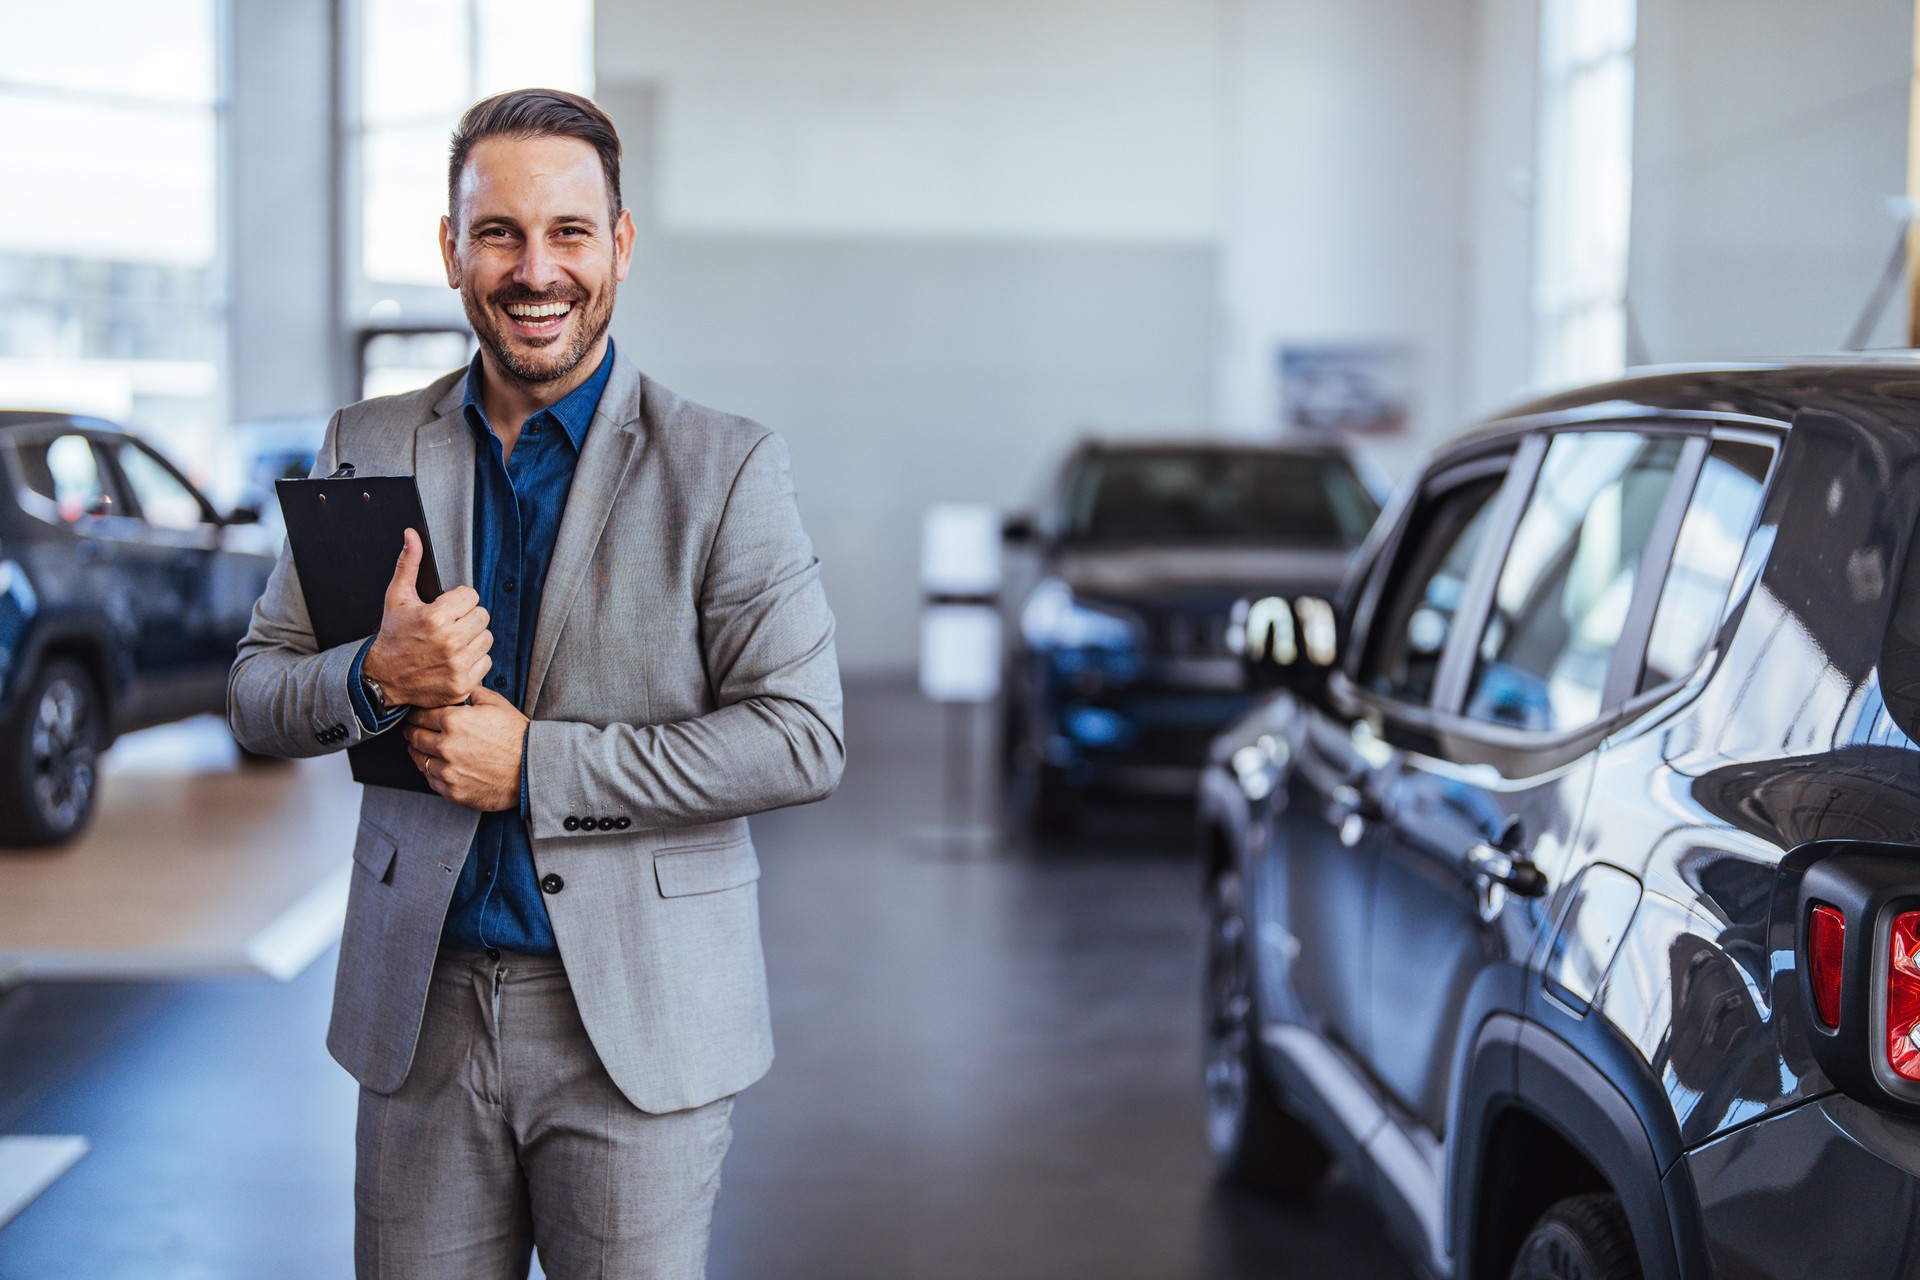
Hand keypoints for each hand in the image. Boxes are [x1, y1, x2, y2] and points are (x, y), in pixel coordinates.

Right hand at [363, 528, 491, 707]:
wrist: (382, 678)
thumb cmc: (393, 636)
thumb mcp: (397, 597)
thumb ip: (408, 564)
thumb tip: (412, 535)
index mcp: (435, 617)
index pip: (472, 596)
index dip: (459, 600)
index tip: (446, 608)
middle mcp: (449, 641)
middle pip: (483, 616)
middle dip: (467, 618)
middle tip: (449, 625)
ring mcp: (457, 665)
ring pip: (487, 639)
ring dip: (473, 639)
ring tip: (452, 642)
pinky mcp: (463, 684)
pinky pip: (486, 662)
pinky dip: (474, 661)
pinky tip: (456, 659)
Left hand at [403, 687, 528, 810]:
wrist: (532, 768)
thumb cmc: (517, 736)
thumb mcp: (496, 703)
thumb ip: (471, 692)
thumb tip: (458, 684)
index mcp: (453, 721)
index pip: (420, 715)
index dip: (417, 713)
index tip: (418, 715)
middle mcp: (445, 746)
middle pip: (414, 737)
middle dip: (413, 731)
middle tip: (416, 730)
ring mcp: (447, 771)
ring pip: (418, 759)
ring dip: (418, 752)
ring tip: (424, 748)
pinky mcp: (452, 790)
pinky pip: (430, 779)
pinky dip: (431, 771)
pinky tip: (438, 765)